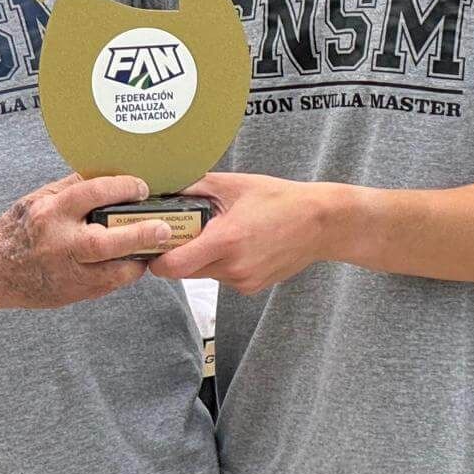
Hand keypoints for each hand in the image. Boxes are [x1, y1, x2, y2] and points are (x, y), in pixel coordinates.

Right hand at [0, 173, 172, 309]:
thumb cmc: (20, 228)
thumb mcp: (41, 198)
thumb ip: (75, 188)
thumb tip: (113, 176)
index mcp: (50, 213)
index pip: (93, 194)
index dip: (123, 188)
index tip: (141, 187)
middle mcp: (59, 244)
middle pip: (107, 242)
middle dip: (140, 234)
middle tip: (164, 227)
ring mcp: (67, 273)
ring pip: (114, 271)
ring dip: (139, 259)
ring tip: (155, 245)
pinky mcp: (73, 293)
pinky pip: (109, 284)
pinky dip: (125, 272)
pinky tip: (134, 259)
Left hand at [148, 173, 333, 294]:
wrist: (320, 223)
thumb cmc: (280, 199)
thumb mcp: (236, 184)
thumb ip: (196, 185)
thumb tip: (164, 187)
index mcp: (225, 240)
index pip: (173, 266)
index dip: (157, 259)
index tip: (154, 245)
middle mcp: (233, 267)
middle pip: (184, 272)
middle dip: (178, 254)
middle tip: (184, 231)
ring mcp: (243, 281)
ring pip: (204, 274)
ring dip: (202, 258)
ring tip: (221, 232)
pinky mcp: (252, 288)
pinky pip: (223, 278)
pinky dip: (222, 264)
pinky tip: (240, 244)